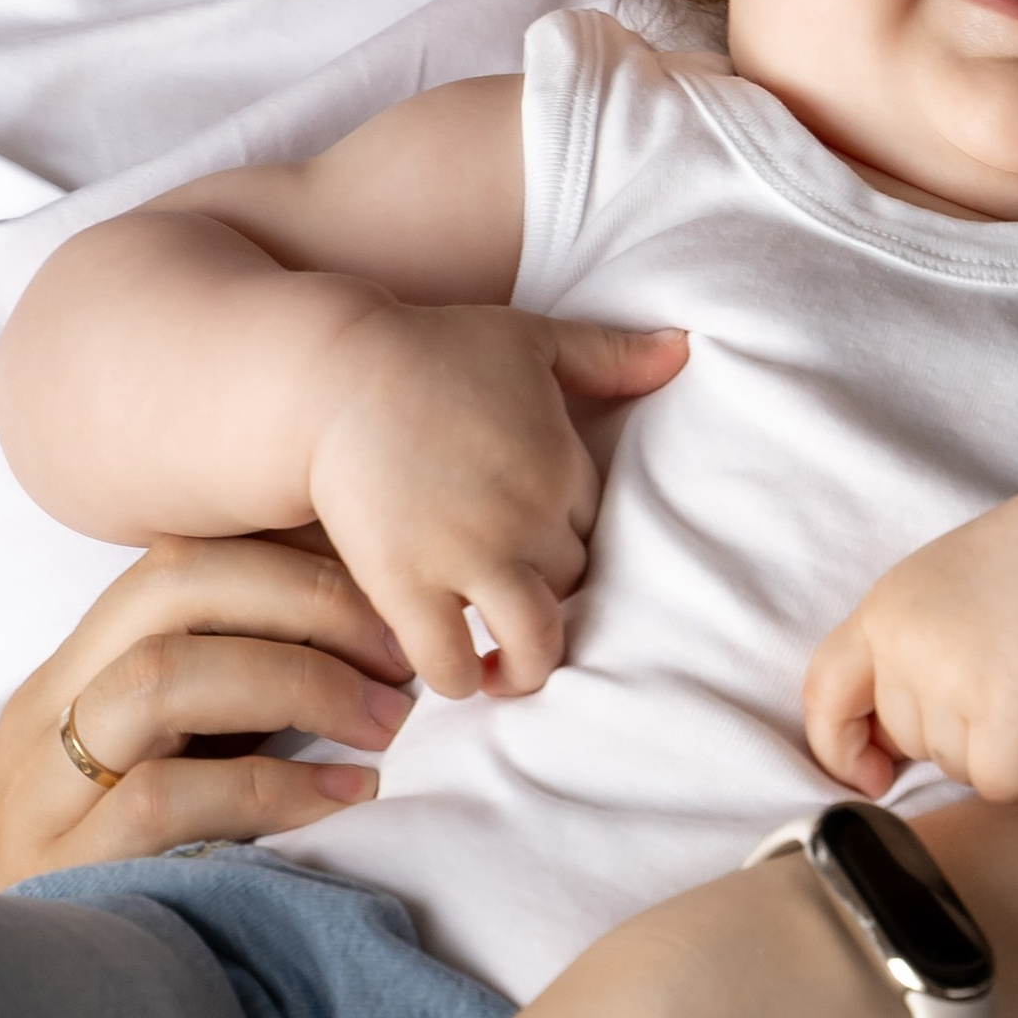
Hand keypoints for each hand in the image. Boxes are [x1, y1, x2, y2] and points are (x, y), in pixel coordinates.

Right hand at [0, 537, 413, 889]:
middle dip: (308, 603)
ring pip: (162, 678)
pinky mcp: (65, 869)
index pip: (177, 563)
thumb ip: (214, 707)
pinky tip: (345, 796)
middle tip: (399, 655)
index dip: (292, 564)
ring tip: (383, 722)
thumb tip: (361, 645)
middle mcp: (48, 710)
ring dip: (299, 682)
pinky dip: (274, 789)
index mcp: (71, 672)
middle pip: (172, 589)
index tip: (384, 602)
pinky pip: (167, 801)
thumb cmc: (89, 873)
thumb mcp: (137, 769)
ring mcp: (46, 788)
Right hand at [305, 307, 684, 698]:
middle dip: (549, 599)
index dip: (567, 547)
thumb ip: (610, 354)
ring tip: (503, 673)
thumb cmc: (433, 350)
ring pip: (533, 643)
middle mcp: (528, 519)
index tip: (541, 554)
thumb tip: (685, 348)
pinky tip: (453, 670)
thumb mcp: (534, 339)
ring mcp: (468, 557)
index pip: (594, 536)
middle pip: (570, 589)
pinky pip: (448, 662)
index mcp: (563, 467)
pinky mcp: (406, 585)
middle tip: (521, 612)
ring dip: (524, 668)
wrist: (332, 373)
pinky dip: (455, 678)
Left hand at [804, 476, 1017, 803]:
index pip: (823, 693)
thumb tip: (887, 747)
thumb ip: (909, 650)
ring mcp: (950, 677)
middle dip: (964, 732)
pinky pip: (1004, 784)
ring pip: (959, 768)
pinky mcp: (1006, 707)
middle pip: (910, 743)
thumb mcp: (946, 590)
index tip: (875, 773)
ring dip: (1007, 746)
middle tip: (1017, 678)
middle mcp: (904, 644)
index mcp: (884, 610)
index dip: (839, 746)